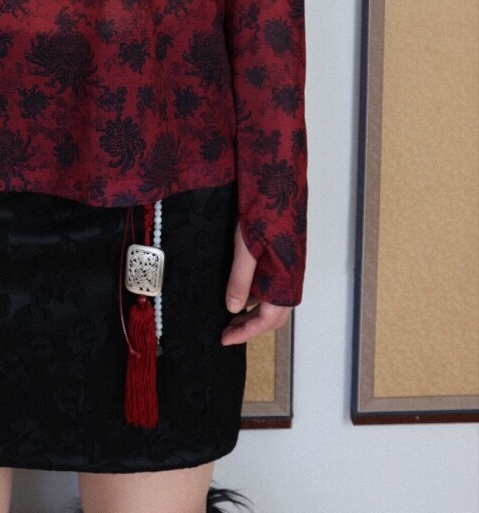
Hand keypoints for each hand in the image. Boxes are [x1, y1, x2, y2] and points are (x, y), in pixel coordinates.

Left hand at [220, 219, 293, 345]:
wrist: (279, 177)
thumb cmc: (264, 209)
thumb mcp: (246, 247)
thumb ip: (240, 279)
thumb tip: (233, 308)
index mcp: (285, 278)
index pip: (267, 320)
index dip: (246, 332)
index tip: (225, 339)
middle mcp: (292, 275)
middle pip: (274, 315)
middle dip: (251, 326)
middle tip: (227, 330)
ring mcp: (290, 265)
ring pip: (274, 299)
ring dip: (254, 309)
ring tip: (231, 311)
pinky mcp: (285, 253)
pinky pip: (273, 283)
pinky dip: (257, 291)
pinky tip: (240, 285)